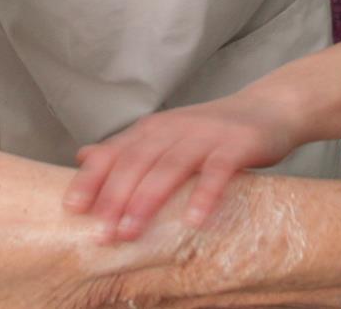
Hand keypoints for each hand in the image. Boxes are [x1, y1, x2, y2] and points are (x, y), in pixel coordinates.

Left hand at [63, 91, 298, 241]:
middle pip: (137, 162)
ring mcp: (205, 135)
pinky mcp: (235, 145)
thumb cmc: (212, 131)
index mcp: (153, 129)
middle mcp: (174, 128)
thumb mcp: (166, 135)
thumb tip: (84, 156)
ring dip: (148, 200)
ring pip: (170, 167)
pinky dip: (204, 196)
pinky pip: (217, 172)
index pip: (115, 153)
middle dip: (116, 198)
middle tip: (102, 233)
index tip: (73, 207)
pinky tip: (194, 221)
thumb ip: (128, 148)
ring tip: (131, 231)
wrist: (268, 107)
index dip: (93, 179)